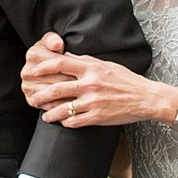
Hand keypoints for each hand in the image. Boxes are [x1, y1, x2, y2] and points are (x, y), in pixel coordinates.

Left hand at [22, 32, 169, 129]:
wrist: (146, 98)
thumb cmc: (127, 80)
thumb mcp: (106, 65)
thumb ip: (85, 60)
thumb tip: (67, 55)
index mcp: (91, 69)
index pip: (61, 63)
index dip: (44, 67)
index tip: (34, 70)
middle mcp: (90, 84)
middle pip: (57, 89)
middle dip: (41, 95)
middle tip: (32, 98)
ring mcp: (93, 102)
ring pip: (63, 109)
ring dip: (50, 114)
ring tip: (45, 116)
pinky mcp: (98, 117)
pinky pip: (75, 122)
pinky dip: (66, 123)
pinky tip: (63, 123)